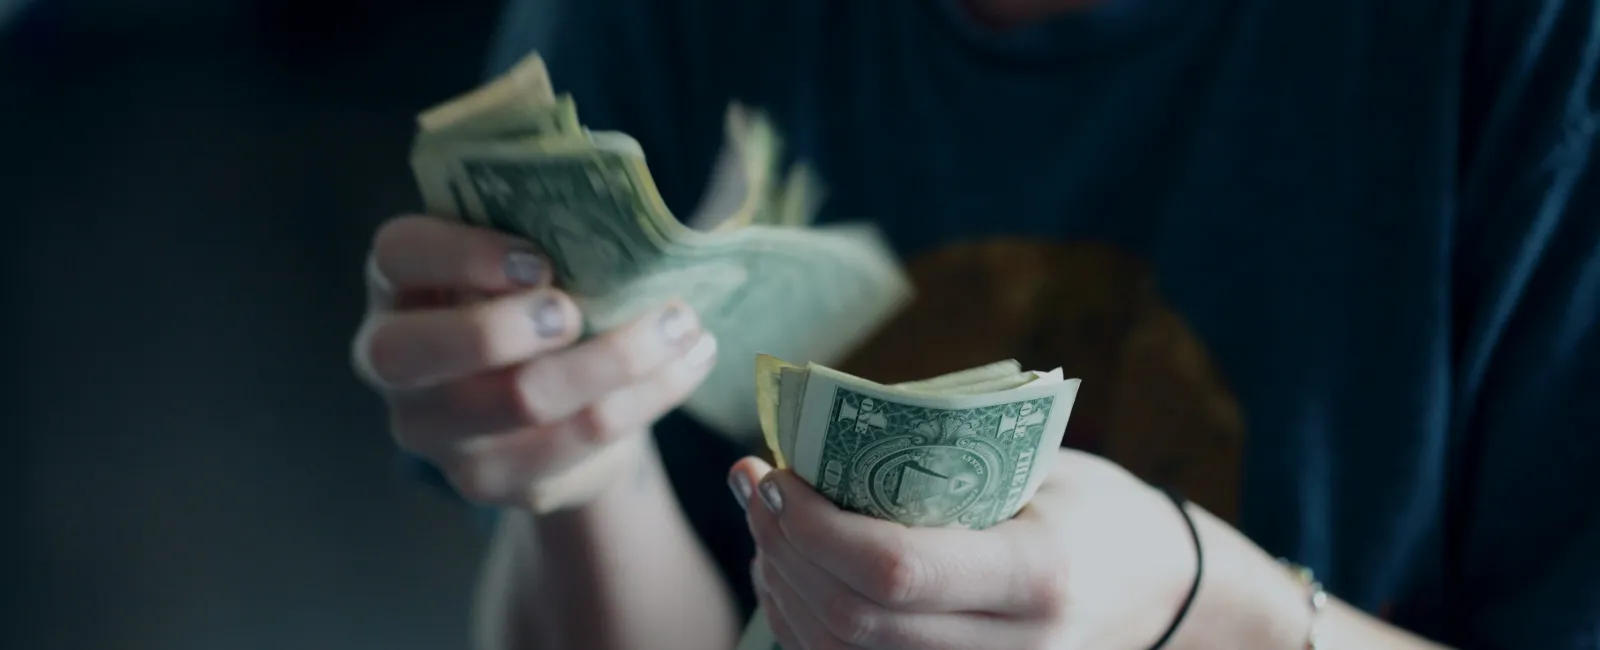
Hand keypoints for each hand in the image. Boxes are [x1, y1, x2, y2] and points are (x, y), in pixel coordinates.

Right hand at [352, 215, 717, 510]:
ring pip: (518, 399)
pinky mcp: (490, 480)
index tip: (539, 261)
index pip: (398, 255)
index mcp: (399, 284)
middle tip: (576, 312)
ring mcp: (435, 431)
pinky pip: (577, 439)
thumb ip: (543, 233)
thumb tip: (618, 209)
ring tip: (680, 324)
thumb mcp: (525, 262)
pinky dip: (647, 395)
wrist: (553, 413)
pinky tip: (689, 361)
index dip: (461, 255)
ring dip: (615, 357)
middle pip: (417, 351)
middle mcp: (393, 361)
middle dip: (504, 327)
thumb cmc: (536, 306)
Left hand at [731, 450, 1197, 649]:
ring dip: (781, 589)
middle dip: (783, 550)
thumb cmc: (1101, 513)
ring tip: (767, 525)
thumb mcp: (1039, 470)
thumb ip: (940, 465)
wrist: (1171, 599)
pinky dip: (806, 628)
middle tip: (756, 486)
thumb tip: (817, 445)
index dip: (814, 526)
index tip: (776, 473)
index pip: (893, 570)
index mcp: (1037, 577)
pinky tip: (792, 576)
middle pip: (852, 621)